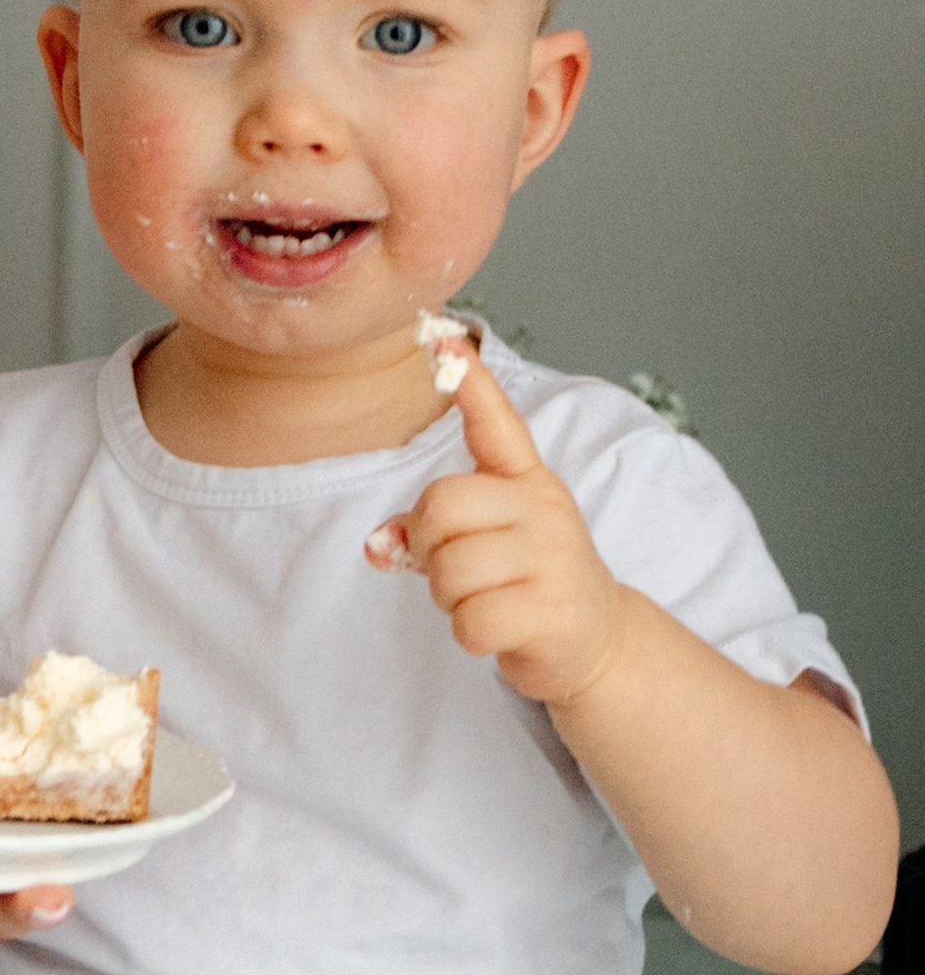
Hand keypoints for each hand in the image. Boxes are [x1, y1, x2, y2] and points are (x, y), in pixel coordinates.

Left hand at [367, 350, 628, 710]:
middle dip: (428, 546)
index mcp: (527, 480)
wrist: (597, 638)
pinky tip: (500, 628)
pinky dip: (470, 632)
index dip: (468, 383)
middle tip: (457, 568)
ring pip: (449, 569)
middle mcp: (543, 507)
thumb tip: (378, 544)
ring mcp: (552, 557)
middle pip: (440, 506)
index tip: (443, 336)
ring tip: (485, 597)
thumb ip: (434, 527)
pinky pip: (470, 620)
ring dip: (450, 596)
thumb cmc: (527, 577)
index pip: (496, 424)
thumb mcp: (489, 539)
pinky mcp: (551, 611)